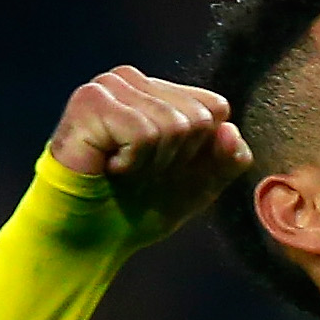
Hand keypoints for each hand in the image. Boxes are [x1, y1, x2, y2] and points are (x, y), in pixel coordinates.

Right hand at [49, 68, 252, 240]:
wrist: (89, 238)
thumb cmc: (137, 208)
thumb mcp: (199, 185)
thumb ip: (227, 159)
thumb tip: (230, 129)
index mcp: (160, 92)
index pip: (215, 108)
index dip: (199, 152)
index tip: (164, 169)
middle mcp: (134, 81)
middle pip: (198, 118)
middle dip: (176, 159)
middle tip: (139, 172)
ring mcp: (110, 86)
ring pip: (173, 125)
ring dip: (151, 164)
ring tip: (122, 169)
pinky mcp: (90, 101)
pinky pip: (143, 133)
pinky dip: (132, 163)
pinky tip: (108, 166)